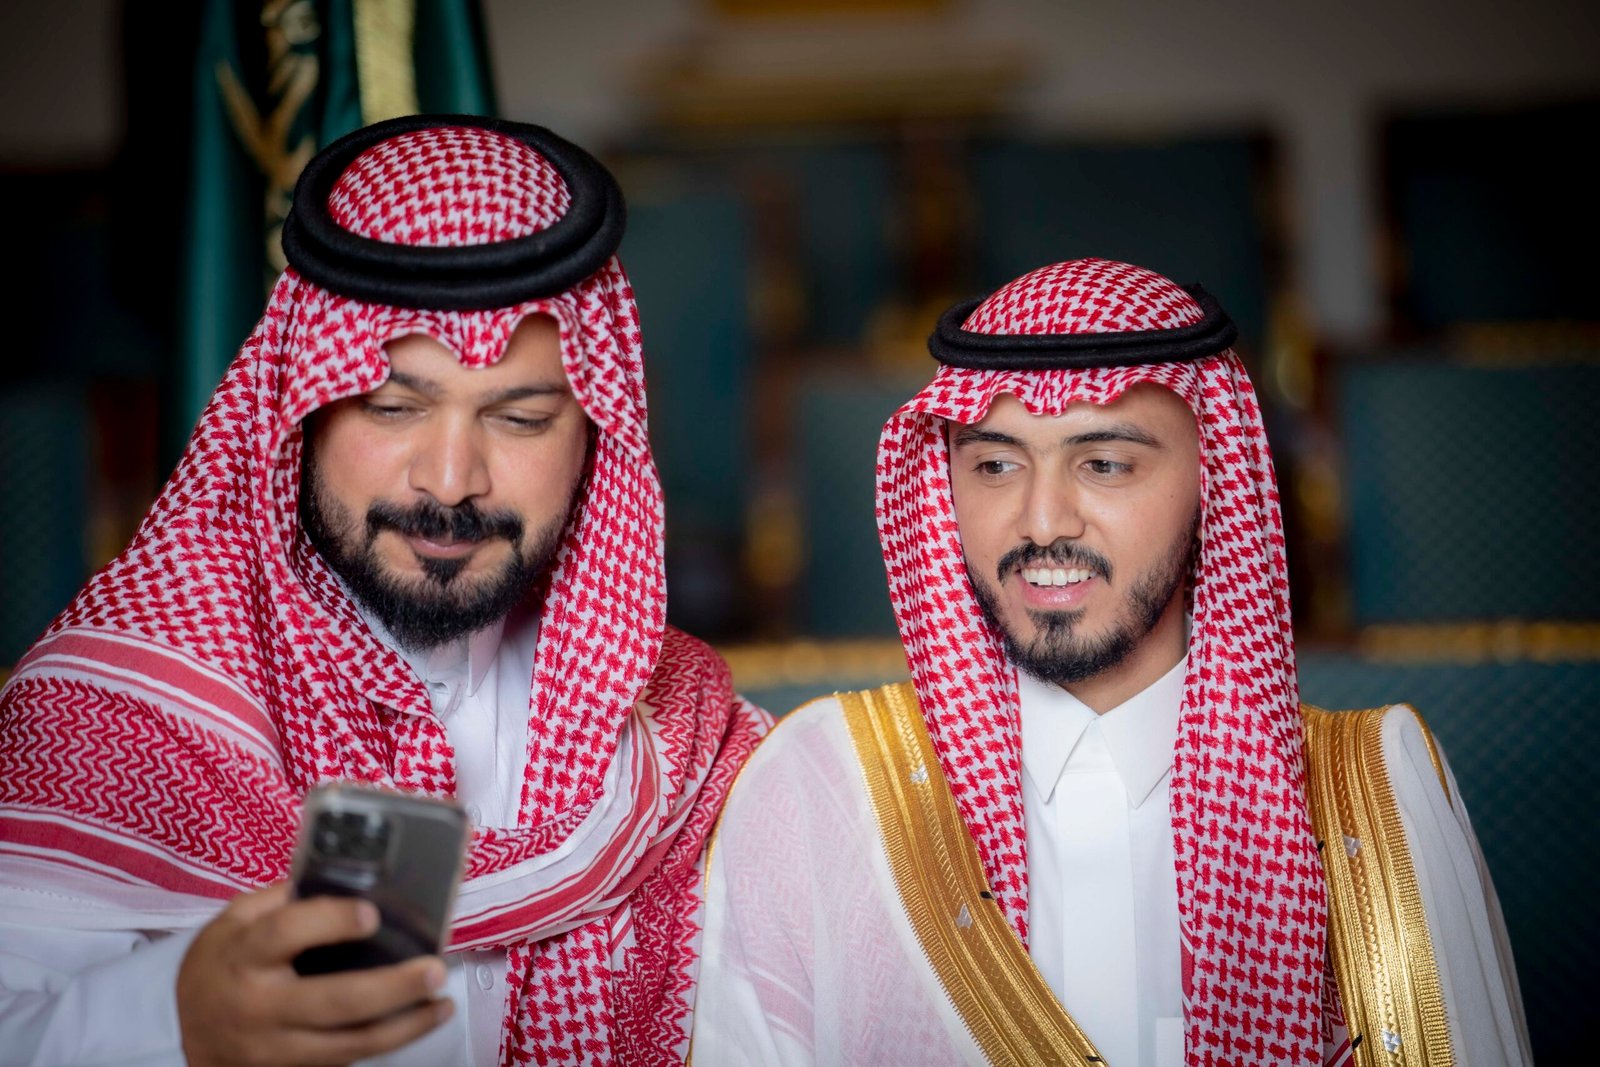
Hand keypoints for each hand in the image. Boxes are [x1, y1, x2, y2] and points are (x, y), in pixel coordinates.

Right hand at [177, 883, 452, 1066]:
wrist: (182, 1035)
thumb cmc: (219, 966)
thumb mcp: (232, 922)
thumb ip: (281, 900)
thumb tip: (343, 876)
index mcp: (241, 955)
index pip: (284, 935)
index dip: (328, 922)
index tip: (371, 913)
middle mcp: (259, 1005)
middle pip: (332, 1000)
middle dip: (390, 987)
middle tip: (434, 968)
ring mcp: (277, 1045)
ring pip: (350, 1042)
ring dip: (405, 1023)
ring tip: (442, 1000)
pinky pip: (348, 1057)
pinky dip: (390, 1040)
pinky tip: (422, 1019)